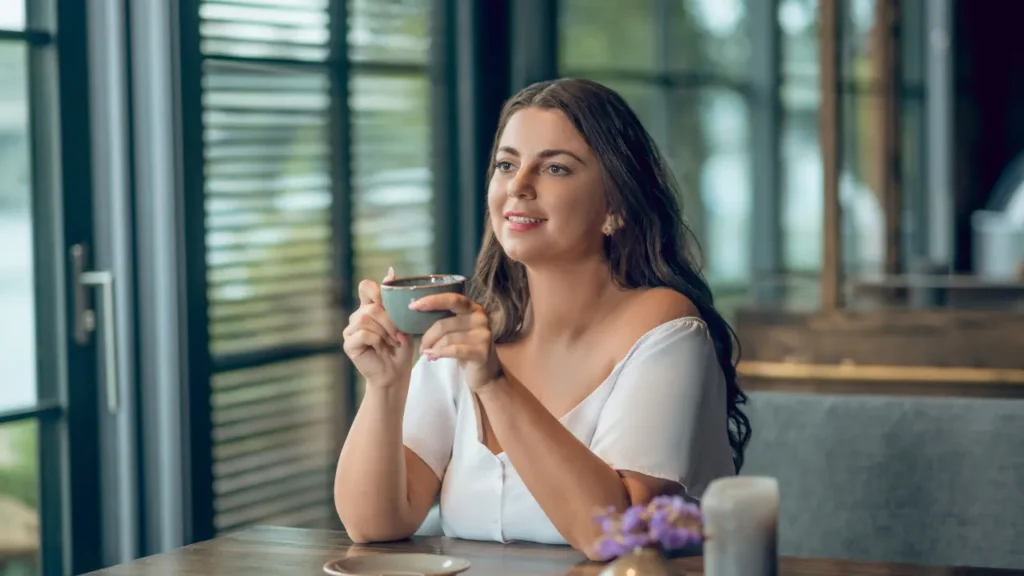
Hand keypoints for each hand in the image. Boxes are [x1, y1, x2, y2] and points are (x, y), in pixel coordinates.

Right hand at [342, 267, 413, 386]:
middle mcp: (358, 316)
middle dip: (390, 321)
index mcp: (369, 308)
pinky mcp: (349, 344)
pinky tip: (381, 348)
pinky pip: (363, 333)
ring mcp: (351, 330)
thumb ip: (394, 300)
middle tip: (398, 335)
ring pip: (366, 318)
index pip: (366, 286)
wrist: (396, 373)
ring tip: (391, 342)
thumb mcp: (402, 321)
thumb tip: (390, 271)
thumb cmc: (400, 348)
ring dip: (384, 331)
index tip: (389, 302)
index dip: (377, 290)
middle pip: (371, 306)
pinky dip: (376, 340)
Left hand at [413, 293, 501, 391]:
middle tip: (421, 347)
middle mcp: (480, 318)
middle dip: (428, 336)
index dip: (432, 301)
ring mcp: (483, 335)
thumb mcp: (456, 330)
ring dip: (433, 348)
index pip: (452, 299)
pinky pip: (454, 350)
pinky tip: (432, 357)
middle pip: (444, 323)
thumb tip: (417, 315)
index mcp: (473, 308)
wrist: (484, 372)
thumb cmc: (466, 348)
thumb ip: (444, 320)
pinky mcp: (482, 351)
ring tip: (428, 355)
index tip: (413, 306)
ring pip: (447, 338)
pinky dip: (440, 353)